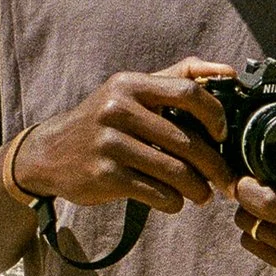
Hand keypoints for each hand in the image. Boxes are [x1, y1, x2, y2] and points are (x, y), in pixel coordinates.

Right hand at [14, 58, 237, 213]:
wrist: (48, 154)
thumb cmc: (103, 121)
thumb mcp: (130, 91)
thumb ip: (176, 78)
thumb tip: (227, 72)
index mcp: (131, 85)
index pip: (189, 92)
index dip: (216, 115)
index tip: (223, 135)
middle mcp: (119, 110)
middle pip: (186, 140)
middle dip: (214, 165)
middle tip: (225, 180)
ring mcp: (110, 143)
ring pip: (175, 171)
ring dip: (198, 189)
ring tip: (203, 195)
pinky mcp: (105, 175)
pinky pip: (156, 193)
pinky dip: (173, 202)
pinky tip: (174, 201)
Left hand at [233, 93, 275, 275]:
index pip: (268, 202)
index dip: (247, 187)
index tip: (246, 172)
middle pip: (253, 217)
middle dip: (243, 196)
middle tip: (248, 180)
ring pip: (252, 233)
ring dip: (248, 214)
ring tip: (260, 197)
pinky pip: (259, 250)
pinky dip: (255, 232)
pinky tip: (267, 218)